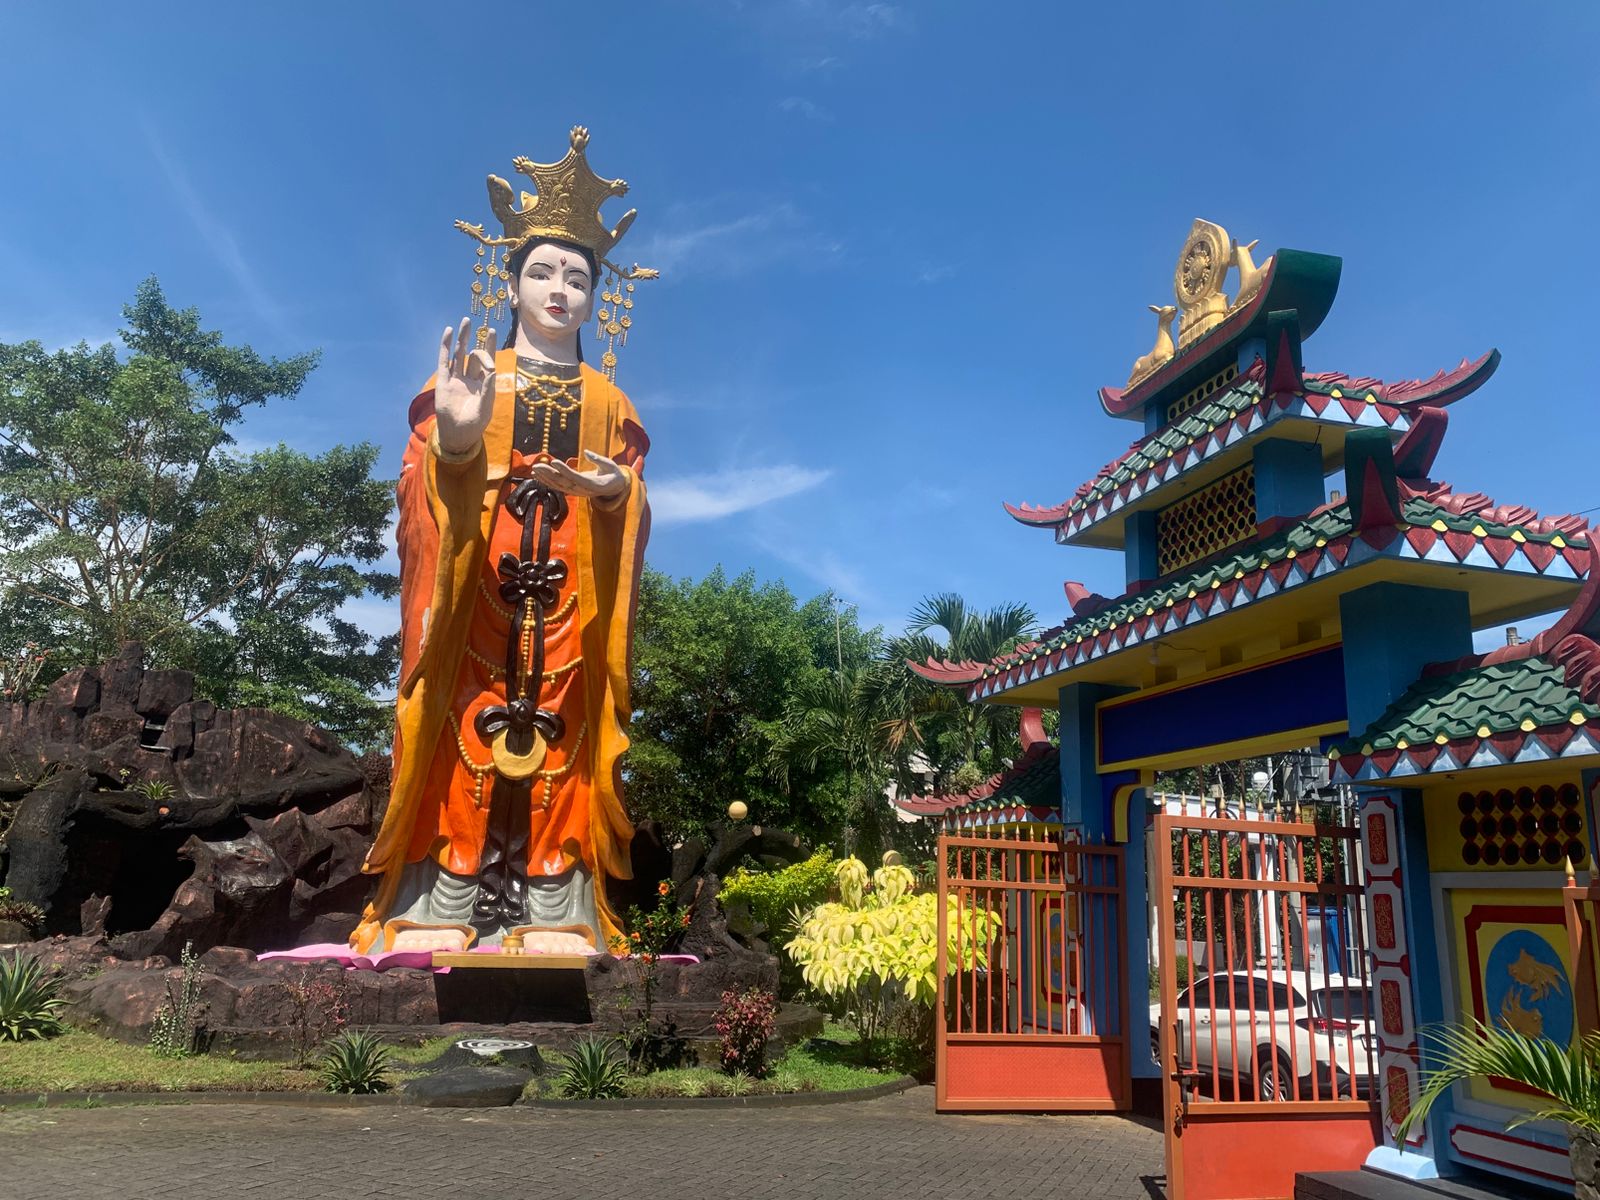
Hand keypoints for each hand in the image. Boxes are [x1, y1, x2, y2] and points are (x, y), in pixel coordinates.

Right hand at [432, 318, 495, 455]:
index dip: (490, 346)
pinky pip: (444, 361)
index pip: (488, 361)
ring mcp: (456, 379)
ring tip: (466, 321)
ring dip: (463, 338)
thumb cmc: (474, 426)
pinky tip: (448, 333)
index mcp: (484, 384)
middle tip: (485, 338)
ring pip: (459, 353)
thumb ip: (488, 390)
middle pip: (475, 355)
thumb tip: (493, 370)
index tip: (491, 332)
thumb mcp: (484, 409)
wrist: (457, 436)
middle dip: (480, 346)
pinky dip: (445, 346)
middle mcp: (470, 379)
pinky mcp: (444, 381)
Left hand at [527, 450, 628, 501]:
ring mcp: (577, 491)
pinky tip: (537, 475)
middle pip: (563, 482)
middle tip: (538, 465)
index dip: (564, 470)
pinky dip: (546, 481)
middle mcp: (582, 490)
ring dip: (545, 478)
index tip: (554, 462)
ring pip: (558, 485)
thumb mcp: (611, 465)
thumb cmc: (613, 474)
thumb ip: (598, 460)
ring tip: (535, 469)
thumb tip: (586, 452)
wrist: (615, 488)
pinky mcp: (573, 490)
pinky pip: (558, 486)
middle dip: (549, 474)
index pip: (576, 477)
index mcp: (593, 484)